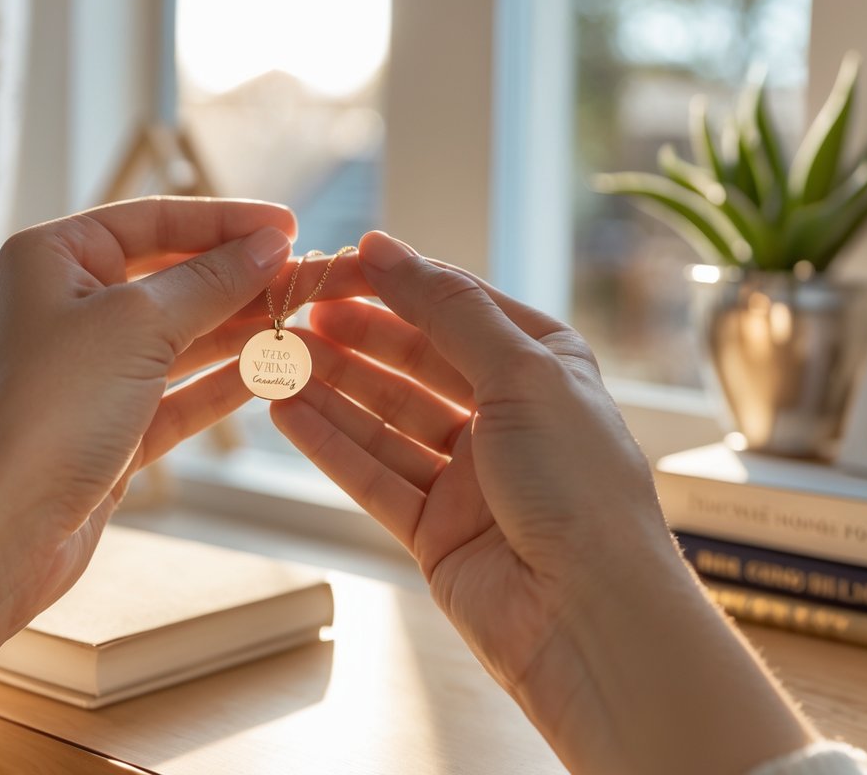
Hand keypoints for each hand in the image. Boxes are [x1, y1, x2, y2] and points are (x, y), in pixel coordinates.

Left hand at [0, 198, 295, 733]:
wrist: (7, 527)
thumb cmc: (53, 410)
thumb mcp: (140, 326)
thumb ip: (211, 282)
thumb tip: (269, 247)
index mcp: (55, 258)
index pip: (155, 220)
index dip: (225, 220)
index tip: (287, 225)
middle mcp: (69, 307)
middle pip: (174, 278)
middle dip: (241, 278)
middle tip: (307, 274)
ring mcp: (93, 370)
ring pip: (184, 336)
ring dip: (243, 329)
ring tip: (304, 317)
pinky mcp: (114, 426)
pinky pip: (181, 391)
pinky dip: (226, 381)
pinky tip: (275, 369)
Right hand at [273, 231, 817, 773]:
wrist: (590, 619)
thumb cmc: (579, 488)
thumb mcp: (523, 373)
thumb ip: (449, 310)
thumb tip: (386, 248)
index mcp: (544, 369)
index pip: (459, 310)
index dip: (400, 285)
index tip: (339, 262)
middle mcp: (508, 418)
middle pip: (415, 364)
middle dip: (356, 337)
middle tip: (295, 313)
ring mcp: (470, 478)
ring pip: (386, 420)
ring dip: (332, 387)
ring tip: (275, 358)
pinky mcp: (436, 530)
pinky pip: (373, 475)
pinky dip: (330, 444)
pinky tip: (286, 412)